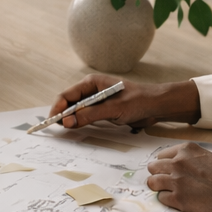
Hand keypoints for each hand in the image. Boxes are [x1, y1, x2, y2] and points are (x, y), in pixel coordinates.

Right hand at [48, 75, 200, 130]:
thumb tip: (67, 122)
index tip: (54, 121)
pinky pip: (86, 116)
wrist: (157, 106)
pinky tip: (77, 128)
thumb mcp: (112, 109)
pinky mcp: (102, 110)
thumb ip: (89, 115)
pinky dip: (80, 123)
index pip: (67, 95)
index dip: (58, 108)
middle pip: (69, 103)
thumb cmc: (138, 101)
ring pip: (76, 111)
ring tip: (65, 129)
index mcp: (91, 83)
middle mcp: (91, 90)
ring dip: (71, 119)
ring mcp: (96, 101)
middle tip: (58, 128)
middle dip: (62, 114)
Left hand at [146, 142, 211, 211]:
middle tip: (168, 181)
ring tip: (169, 190)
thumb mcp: (209, 157)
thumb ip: (190, 159)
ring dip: (159, 187)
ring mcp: (176, 181)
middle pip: (153, 167)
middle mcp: (177, 163)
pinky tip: (179, 200)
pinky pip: (161, 198)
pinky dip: (168, 200)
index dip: (165, 164)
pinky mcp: (178, 199)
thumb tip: (178, 166)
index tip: (169, 170)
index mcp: (186, 150)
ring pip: (152, 182)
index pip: (161, 155)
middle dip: (159, 174)